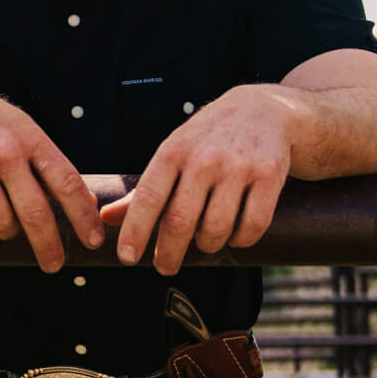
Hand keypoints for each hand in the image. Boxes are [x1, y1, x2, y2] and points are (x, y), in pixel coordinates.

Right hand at [0, 77, 103, 272]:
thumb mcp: (26, 133)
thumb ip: (52, 167)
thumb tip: (88, 203)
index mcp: (32, 140)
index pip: (67, 183)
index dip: (83, 217)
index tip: (94, 241)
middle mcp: (5, 152)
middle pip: (35, 213)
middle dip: (48, 246)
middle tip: (54, 264)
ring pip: (0, 224)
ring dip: (3, 228)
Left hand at [99, 85, 296, 275]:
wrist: (264, 110)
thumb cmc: (209, 139)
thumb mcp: (173, 153)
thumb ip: (143, 190)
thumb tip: (107, 218)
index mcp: (173, 151)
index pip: (148, 198)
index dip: (135, 231)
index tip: (127, 258)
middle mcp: (204, 158)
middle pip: (180, 221)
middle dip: (169, 254)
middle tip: (165, 267)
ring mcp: (238, 166)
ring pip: (216, 229)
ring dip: (207, 246)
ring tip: (204, 243)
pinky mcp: (269, 176)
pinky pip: (252, 226)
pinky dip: (241, 241)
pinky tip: (234, 236)